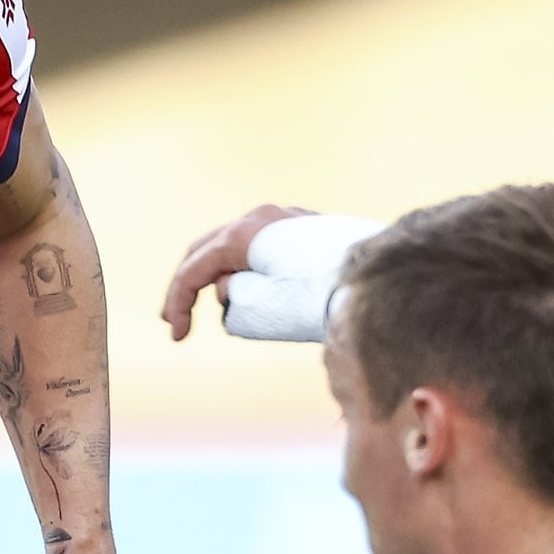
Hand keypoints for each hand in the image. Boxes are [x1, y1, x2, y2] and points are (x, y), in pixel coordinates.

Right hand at [159, 202, 311, 340]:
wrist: (376, 284)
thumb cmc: (319, 297)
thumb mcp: (260, 305)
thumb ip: (233, 295)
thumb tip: (230, 287)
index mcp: (244, 233)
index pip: (195, 268)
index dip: (178, 303)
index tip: (177, 336)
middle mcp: (263, 217)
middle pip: (209, 248)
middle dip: (190, 284)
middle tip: (177, 318)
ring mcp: (287, 219)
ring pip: (239, 246)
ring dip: (225, 276)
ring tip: (231, 309)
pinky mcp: (307, 229)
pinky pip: (265, 246)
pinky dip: (250, 268)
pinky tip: (257, 288)